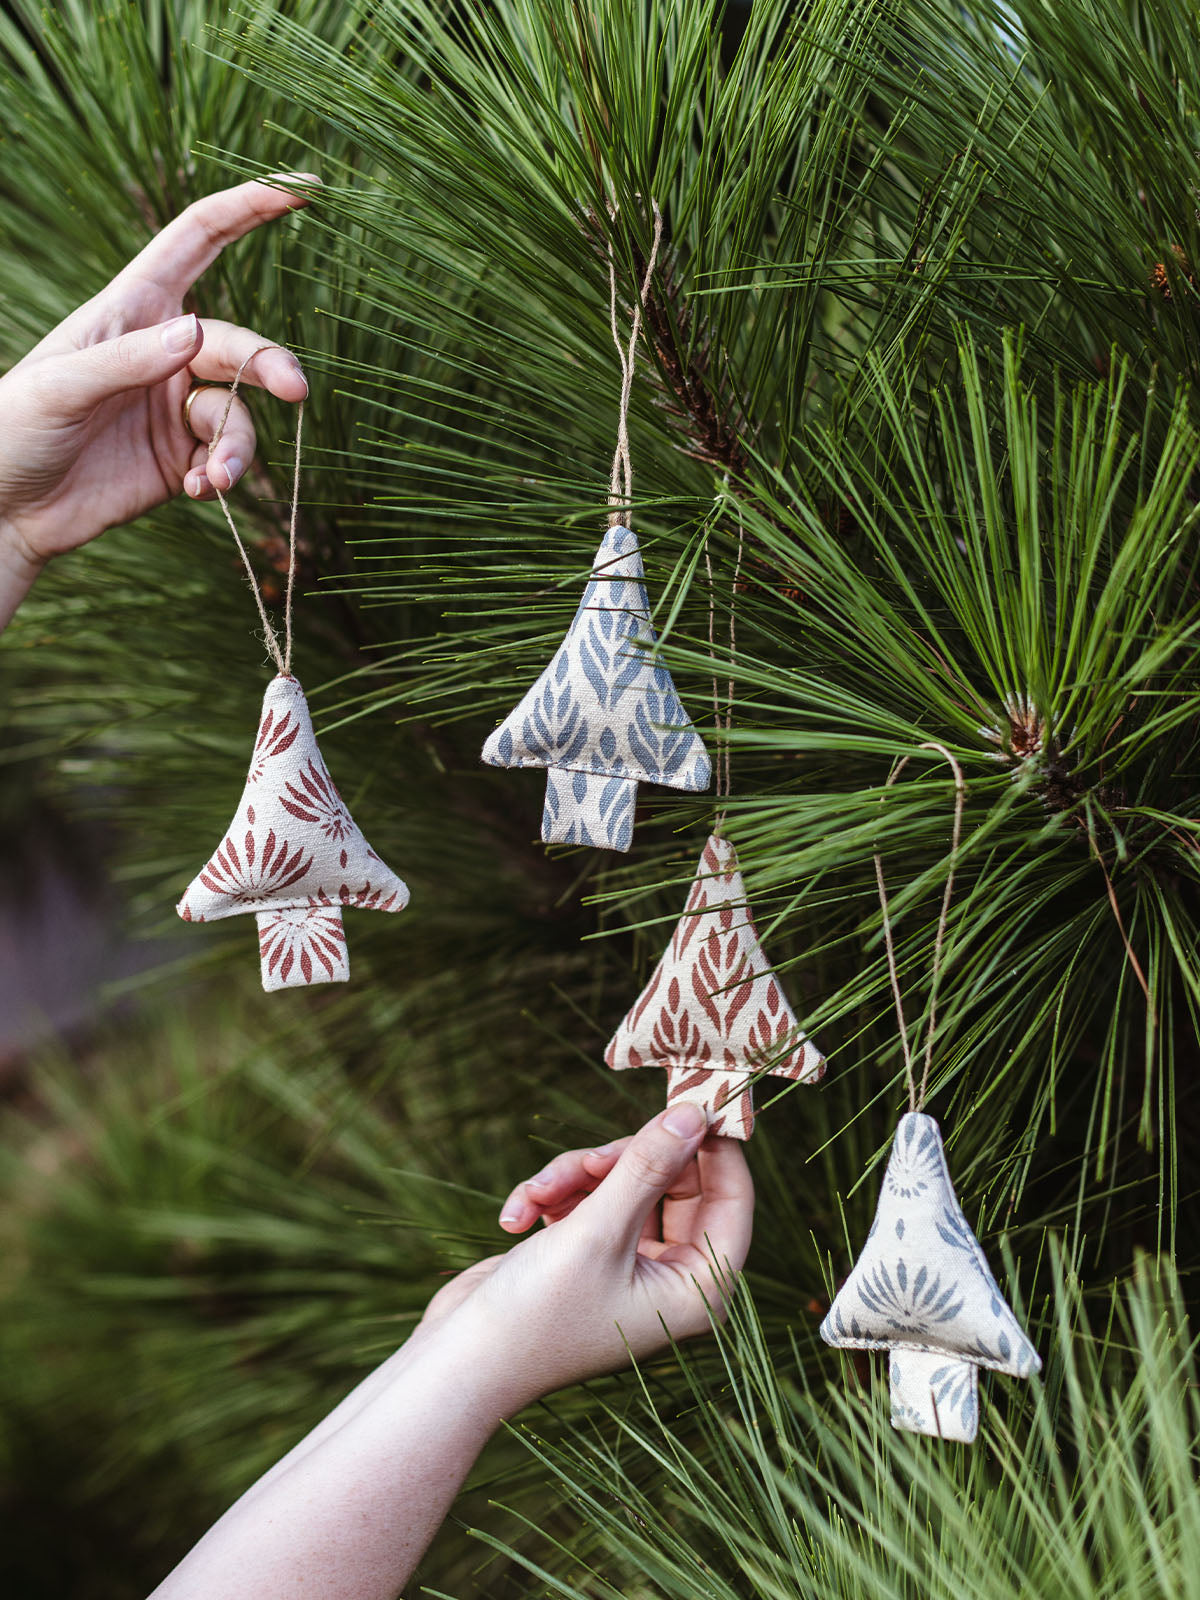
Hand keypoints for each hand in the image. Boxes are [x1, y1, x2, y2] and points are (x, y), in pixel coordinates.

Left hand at [0, 176, 313, 618]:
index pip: (199, 240)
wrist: (4, 510)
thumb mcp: (61, 387)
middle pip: (238, 344)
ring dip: (236, 445)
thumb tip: (197, 329)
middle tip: (295, 390)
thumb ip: (129, 359)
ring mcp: (174, 407)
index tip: (301, 190)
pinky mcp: (182, 459)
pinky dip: (219, 476)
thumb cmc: (12, 429)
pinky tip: (197, 491)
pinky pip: (224, 458)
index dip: (249, 209)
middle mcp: (162, 353)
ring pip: (237, 411)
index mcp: (131, 309)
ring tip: (214, 479)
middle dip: (269, 365)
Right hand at [418, 1102, 753, 1411]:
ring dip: (577, 1176)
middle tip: (592, 1157)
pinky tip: (518, 1214)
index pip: (733, 1197)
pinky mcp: (591, 1251)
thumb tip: (696, 1113)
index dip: (715, 1145)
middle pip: (674, 1180)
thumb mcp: (598, 1231)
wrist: (461, 1360)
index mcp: (698, 1288)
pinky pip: (590, 1195)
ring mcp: (631, 1262)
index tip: (693, 1094)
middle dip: (624, 1161)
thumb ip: (648, 1166)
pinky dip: (555, 1195)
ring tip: (540, 1192)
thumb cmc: (539, 1314)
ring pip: (624, 1179)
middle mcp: (673, 1276)